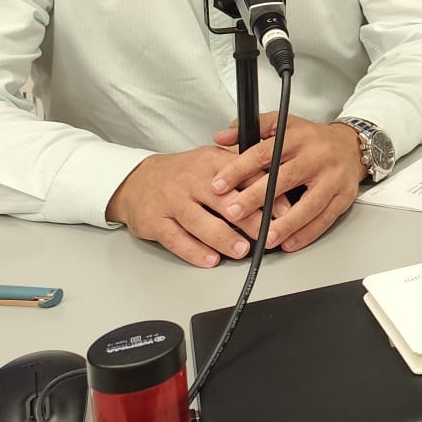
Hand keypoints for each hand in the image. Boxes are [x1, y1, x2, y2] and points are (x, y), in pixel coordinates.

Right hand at [105, 147, 289, 267]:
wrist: (137, 180)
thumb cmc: (183, 174)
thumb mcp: (212, 162)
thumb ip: (243, 172)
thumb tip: (280, 188)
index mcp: (211, 162)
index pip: (243, 175)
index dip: (265, 193)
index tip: (284, 210)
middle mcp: (191, 180)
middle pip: (224, 200)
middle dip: (249, 218)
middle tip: (268, 233)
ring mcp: (172, 201)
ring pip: (200, 221)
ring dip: (223, 238)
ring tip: (242, 250)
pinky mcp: (155, 222)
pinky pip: (176, 239)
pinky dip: (194, 251)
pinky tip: (210, 259)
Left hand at [210, 113, 364, 252]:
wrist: (353, 146)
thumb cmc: (313, 139)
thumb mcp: (285, 124)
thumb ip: (254, 128)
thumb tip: (221, 137)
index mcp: (298, 137)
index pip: (264, 153)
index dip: (239, 170)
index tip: (218, 185)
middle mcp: (317, 156)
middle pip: (284, 178)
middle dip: (257, 198)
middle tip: (234, 213)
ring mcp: (333, 177)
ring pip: (309, 203)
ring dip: (286, 223)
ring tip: (265, 237)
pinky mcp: (345, 195)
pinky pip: (326, 218)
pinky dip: (307, 233)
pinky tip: (289, 242)